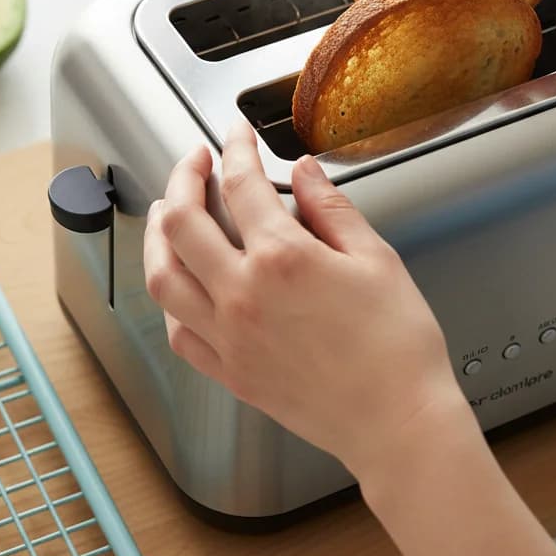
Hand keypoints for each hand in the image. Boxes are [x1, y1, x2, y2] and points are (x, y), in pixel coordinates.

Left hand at [142, 121, 467, 477]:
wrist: (397, 421)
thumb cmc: (396, 345)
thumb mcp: (376, 258)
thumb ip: (331, 207)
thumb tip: (304, 171)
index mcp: (282, 258)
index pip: (240, 183)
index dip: (235, 147)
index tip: (237, 134)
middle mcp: (242, 295)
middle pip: (182, 222)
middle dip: (183, 178)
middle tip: (196, 161)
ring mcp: (229, 337)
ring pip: (162, 277)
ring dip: (158, 235)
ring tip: (168, 213)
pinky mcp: (230, 372)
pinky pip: (178, 331)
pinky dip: (171, 299)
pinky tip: (182, 285)